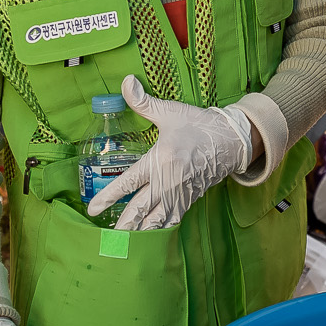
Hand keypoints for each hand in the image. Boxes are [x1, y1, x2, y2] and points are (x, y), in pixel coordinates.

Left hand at [83, 74, 257, 230]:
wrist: (232, 141)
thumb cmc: (199, 125)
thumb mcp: (170, 111)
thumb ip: (144, 102)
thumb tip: (126, 81)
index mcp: (160, 160)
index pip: (128, 182)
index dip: (109, 197)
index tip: (93, 208)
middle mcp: (168, 182)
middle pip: (139, 209)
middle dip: (122, 225)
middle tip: (107, 238)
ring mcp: (179, 194)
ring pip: (155, 220)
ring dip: (139, 232)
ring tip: (123, 244)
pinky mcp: (189, 199)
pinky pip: (171, 219)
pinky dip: (158, 229)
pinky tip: (148, 237)